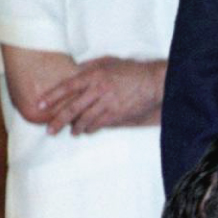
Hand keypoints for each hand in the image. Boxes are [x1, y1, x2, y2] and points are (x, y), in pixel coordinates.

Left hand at [37, 57, 165, 134]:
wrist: (153, 82)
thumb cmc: (131, 70)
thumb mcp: (108, 61)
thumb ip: (90, 66)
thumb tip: (75, 71)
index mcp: (94, 75)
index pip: (67, 87)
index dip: (52, 97)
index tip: (40, 105)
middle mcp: (99, 90)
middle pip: (73, 108)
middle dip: (59, 120)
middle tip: (50, 130)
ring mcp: (109, 103)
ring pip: (86, 119)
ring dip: (76, 127)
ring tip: (71, 132)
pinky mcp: (118, 114)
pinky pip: (100, 124)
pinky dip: (91, 128)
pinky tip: (86, 131)